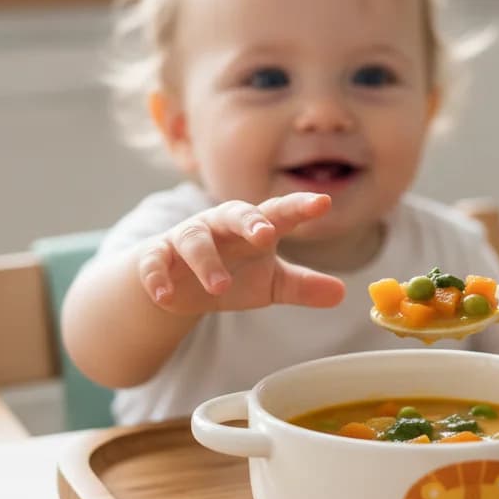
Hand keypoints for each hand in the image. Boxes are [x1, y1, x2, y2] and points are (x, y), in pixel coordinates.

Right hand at [139, 192, 345, 314]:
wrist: (178, 283)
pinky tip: (165, 295)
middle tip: (266, 235)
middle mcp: (222, 225)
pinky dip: (157, 276)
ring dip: (207, 261)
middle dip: (250, 221)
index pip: (280, 212)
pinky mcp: (159, 256)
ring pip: (195, 240)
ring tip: (220, 287)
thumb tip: (342, 294)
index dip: (301, 206)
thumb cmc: (232, 273)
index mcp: (254, 226)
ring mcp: (188, 238)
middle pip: (236, 213)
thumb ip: (303, 287)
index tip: (324, 203)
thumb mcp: (271, 283)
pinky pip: (156, 261)